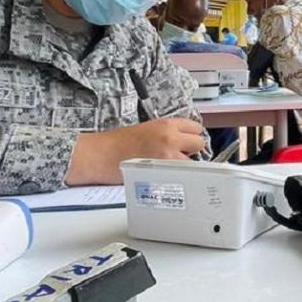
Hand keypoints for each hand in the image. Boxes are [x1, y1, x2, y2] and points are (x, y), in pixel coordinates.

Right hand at [66, 118, 206, 184]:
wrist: (101, 155)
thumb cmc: (118, 143)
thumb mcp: (147, 128)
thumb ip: (168, 132)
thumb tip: (184, 141)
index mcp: (166, 124)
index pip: (196, 127)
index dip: (191, 136)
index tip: (187, 141)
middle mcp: (171, 138)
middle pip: (200, 143)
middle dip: (192, 150)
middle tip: (180, 154)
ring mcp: (169, 157)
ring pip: (194, 162)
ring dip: (185, 165)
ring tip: (169, 167)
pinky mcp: (164, 174)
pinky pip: (182, 176)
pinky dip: (177, 177)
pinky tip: (165, 176)